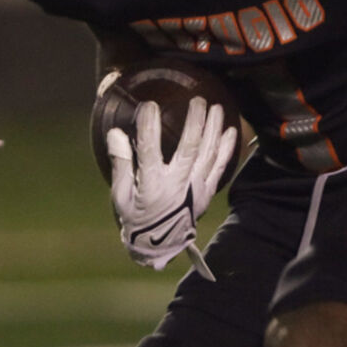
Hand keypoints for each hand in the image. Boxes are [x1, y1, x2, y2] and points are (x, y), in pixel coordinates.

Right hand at [108, 97, 238, 278]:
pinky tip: (230, 131)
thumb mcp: (120, 195)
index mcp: (151, 185)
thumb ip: (120, 164)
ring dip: (214, 129)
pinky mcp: (207, 192)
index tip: (149, 105)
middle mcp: (177, 185)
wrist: (160, 246)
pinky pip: (220, 167)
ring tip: (217, 108)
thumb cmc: (136, 217)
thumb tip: (116, 133)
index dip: (149, 127)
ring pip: (209, 154)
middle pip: (189, 147)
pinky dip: (226, 149)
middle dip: (195, 121)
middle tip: (197, 100)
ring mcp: (195, 189)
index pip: (149, 150)